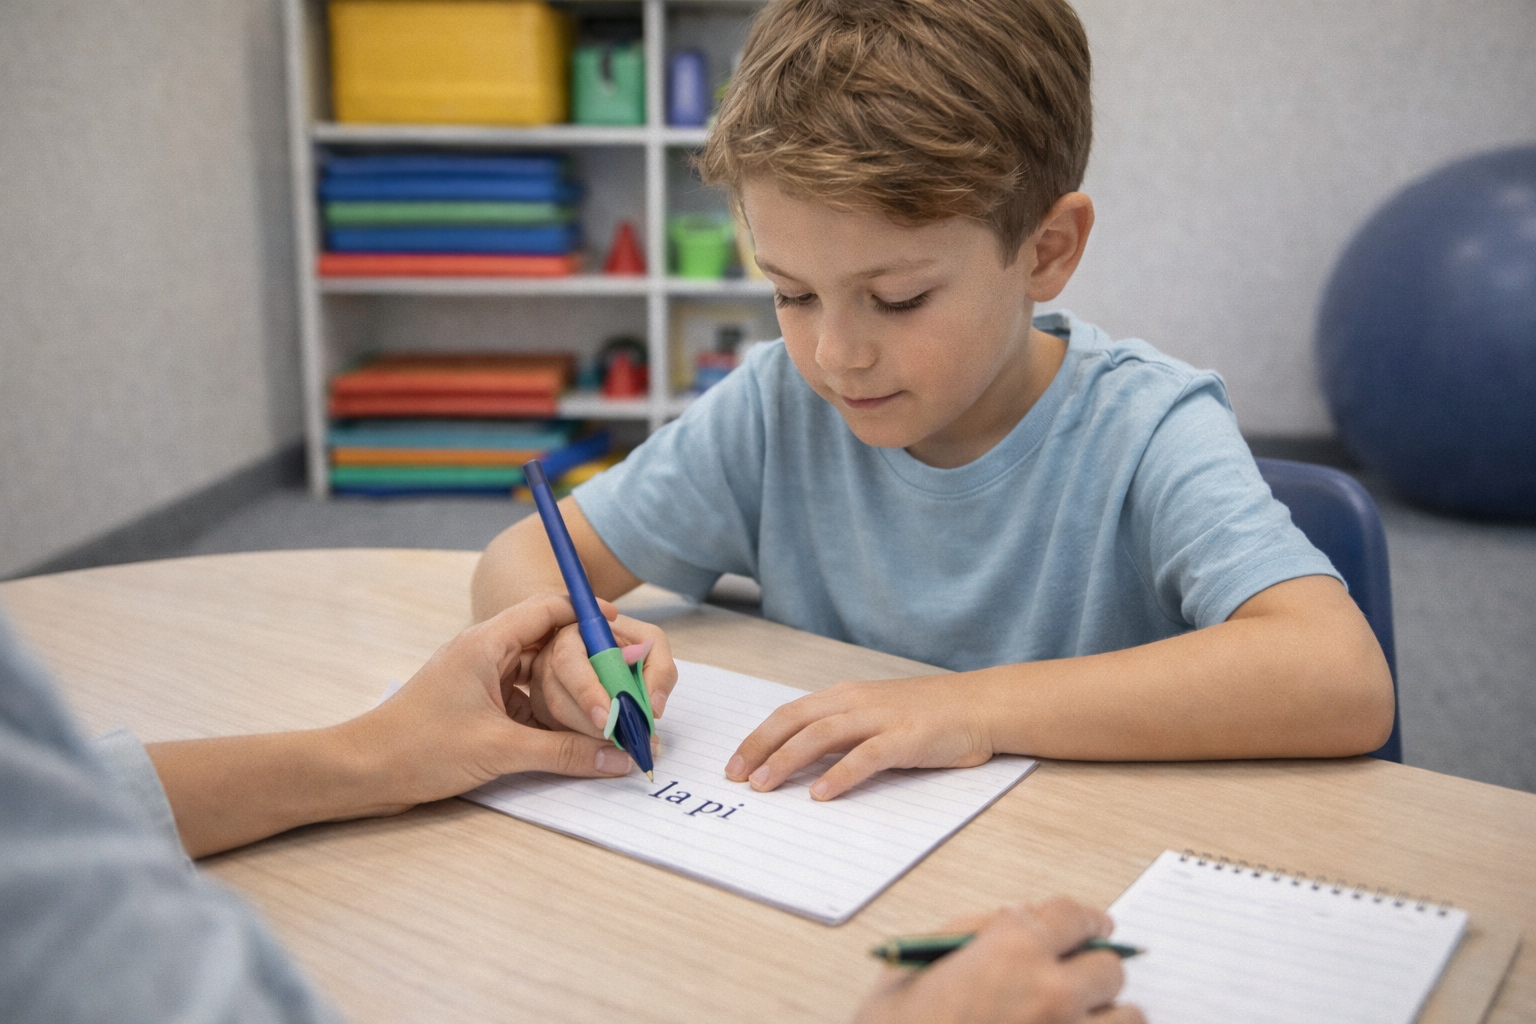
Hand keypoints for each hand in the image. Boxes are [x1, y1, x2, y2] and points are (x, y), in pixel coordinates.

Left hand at [340, 594, 638, 812]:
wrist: (360, 773)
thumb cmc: (416, 748)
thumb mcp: (500, 750)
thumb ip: (564, 753)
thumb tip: (616, 757)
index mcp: (486, 643)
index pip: (547, 608)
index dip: (588, 613)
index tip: (623, 628)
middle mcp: (483, 653)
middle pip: (547, 644)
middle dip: (586, 662)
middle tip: (622, 678)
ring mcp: (476, 680)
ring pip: (535, 677)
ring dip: (566, 694)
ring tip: (603, 710)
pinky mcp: (473, 707)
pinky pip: (521, 701)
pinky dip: (545, 715)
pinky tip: (568, 737)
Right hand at [527, 614, 678, 737]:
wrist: (624, 661)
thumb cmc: (633, 647)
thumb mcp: (653, 645)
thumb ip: (661, 670)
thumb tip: (652, 707)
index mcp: (574, 635)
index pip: (568, 661)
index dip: (585, 691)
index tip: (608, 717)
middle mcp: (549, 659)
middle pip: (557, 696)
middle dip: (589, 724)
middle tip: (620, 740)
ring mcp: (541, 686)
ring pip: (555, 720)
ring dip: (587, 738)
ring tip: (621, 746)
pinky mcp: (543, 710)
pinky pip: (555, 733)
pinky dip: (580, 745)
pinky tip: (606, 748)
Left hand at [724, 674, 993, 799]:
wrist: (981, 704)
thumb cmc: (929, 715)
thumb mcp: (876, 716)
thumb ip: (843, 732)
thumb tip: (802, 761)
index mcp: (845, 696)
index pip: (789, 714)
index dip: (758, 738)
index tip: (734, 763)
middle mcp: (856, 702)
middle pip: (794, 722)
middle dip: (759, 749)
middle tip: (735, 777)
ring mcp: (880, 719)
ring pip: (821, 736)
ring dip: (787, 761)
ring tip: (764, 786)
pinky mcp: (905, 738)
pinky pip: (865, 757)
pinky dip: (839, 775)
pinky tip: (820, 794)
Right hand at [852, 899, 1143, 1023]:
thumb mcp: (914, 964)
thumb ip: (972, 929)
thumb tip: (1016, 917)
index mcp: (1012, 950)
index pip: (1076, 916)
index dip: (1086, 919)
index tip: (1094, 927)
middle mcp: (1051, 994)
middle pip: (1110, 969)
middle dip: (1092, 971)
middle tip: (1072, 982)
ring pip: (1128, 1020)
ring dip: (1107, 1018)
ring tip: (1078, 1021)